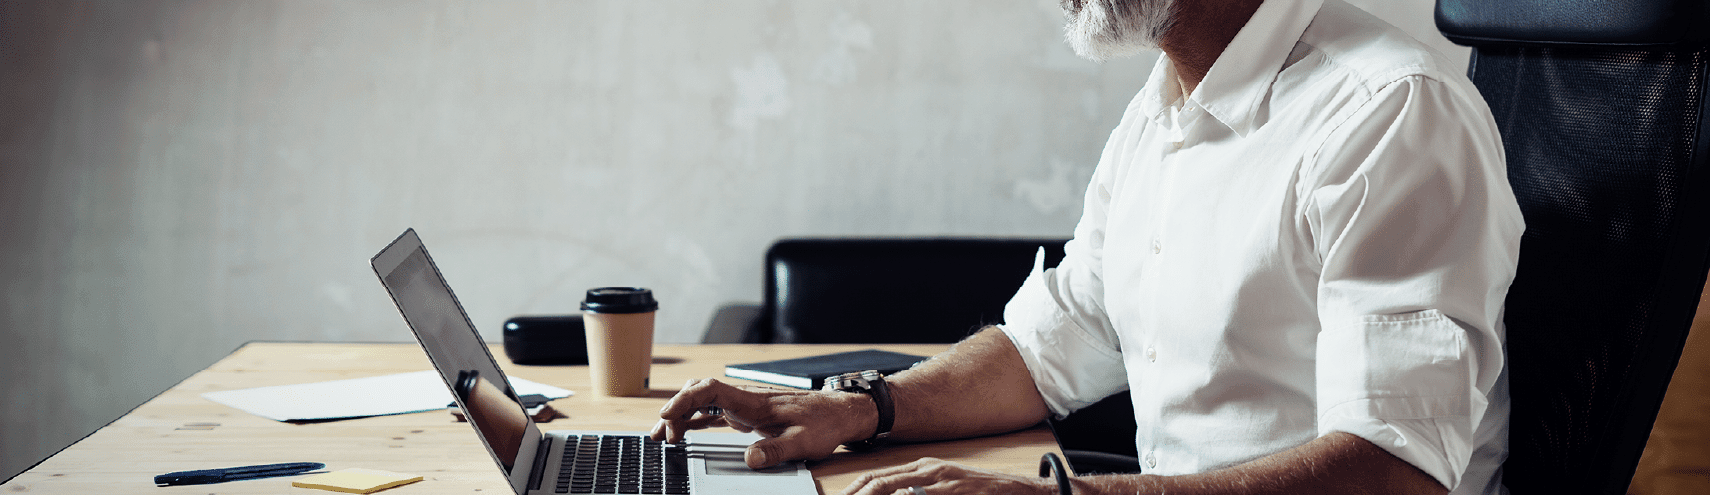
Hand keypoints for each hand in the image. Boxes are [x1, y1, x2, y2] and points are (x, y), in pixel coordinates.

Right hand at [649, 378, 874, 468]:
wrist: (839, 413)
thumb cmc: (823, 423)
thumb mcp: (804, 442)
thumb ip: (776, 450)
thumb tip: (750, 459)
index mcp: (754, 402)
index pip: (711, 390)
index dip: (684, 399)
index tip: (666, 416)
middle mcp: (745, 399)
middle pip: (700, 393)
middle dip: (675, 410)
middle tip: (663, 436)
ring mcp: (744, 405)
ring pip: (703, 402)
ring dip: (681, 416)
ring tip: (661, 436)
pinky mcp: (747, 413)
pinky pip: (713, 411)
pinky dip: (694, 420)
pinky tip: (682, 431)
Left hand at [841, 457, 1054, 494]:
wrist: (1014, 490)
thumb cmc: (976, 491)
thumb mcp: (941, 485)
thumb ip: (914, 490)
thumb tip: (887, 493)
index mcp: (921, 468)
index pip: (876, 478)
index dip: (853, 490)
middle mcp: (928, 471)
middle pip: (879, 483)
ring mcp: (941, 482)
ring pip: (895, 490)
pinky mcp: (953, 492)